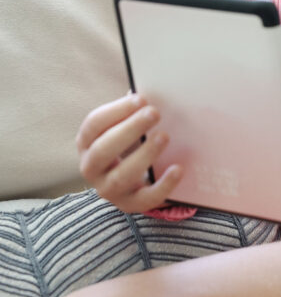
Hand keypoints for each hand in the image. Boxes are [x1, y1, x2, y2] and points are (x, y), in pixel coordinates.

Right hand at [77, 94, 181, 212]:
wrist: (130, 181)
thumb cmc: (127, 144)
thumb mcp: (124, 127)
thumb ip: (132, 112)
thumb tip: (149, 91)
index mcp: (86, 143)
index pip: (93, 125)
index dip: (116, 110)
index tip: (140, 98)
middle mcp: (91, 168)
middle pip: (102, 151)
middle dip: (128, 130)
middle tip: (154, 113)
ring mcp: (108, 189)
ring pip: (121, 176)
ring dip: (144, 154)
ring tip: (164, 136)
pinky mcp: (129, 204)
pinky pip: (145, 199)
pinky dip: (163, 185)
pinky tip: (178, 169)